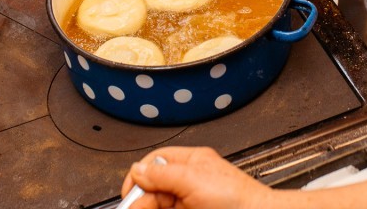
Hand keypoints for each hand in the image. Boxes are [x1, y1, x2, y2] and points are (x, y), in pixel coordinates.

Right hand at [120, 147, 273, 208]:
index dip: (139, 177)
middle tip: (137, 208)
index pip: (155, 163)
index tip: (129, 194)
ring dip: (149, 207)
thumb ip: (164, 173)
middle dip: (143, 199)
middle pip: (154, 188)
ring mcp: (190, 201)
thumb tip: (137, 170)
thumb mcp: (194, 179)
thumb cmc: (237, 198)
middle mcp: (188, 181)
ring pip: (160, 204)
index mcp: (190, 162)